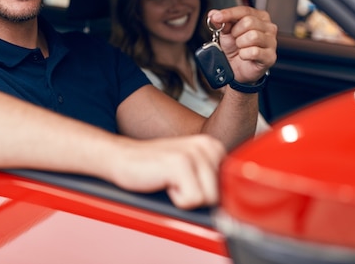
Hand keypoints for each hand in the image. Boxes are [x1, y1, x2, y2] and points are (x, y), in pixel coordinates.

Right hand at [110, 134, 224, 208]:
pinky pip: (192, 200)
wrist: (121, 159)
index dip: (207, 195)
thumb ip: (212, 180)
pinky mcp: (180, 163)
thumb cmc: (152, 168)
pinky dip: (176, 200)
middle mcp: (206, 146)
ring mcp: (194, 153)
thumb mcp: (191, 171)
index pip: (229, 188)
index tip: (189, 185)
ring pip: (208, 199)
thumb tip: (233, 208)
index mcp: (212, 146)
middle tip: (176, 183)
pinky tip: (164, 184)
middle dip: (197, 197)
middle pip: (220, 195)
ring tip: (170, 183)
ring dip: (186, 198)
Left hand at [207, 7, 276, 83]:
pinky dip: (244, 54)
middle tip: (235, 39)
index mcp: (260, 17)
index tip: (216, 17)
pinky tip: (244, 55)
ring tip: (240, 48)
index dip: (229, 13)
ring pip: (253, 36)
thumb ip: (221, 21)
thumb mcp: (226, 32)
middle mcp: (269, 27)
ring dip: (240, 44)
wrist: (236, 68)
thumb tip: (213, 14)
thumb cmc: (235, 48)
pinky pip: (254, 52)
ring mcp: (271, 42)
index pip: (244, 10)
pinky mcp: (270, 56)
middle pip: (249, 22)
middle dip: (236, 32)